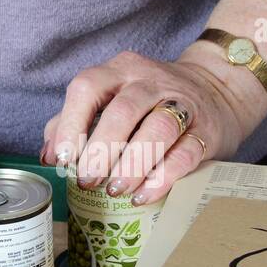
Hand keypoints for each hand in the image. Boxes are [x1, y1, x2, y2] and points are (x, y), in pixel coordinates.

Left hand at [41, 49, 266, 204]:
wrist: (218, 91)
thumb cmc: (146, 103)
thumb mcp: (108, 101)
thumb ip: (73, 122)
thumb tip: (48, 156)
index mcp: (117, 71)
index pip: (87, 88)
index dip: (71, 124)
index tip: (64, 159)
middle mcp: (150, 80)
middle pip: (123, 111)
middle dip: (101, 150)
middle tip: (87, 181)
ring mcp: (183, 102)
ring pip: (158, 129)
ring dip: (132, 165)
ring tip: (114, 190)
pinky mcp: (207, 129)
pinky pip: (185, 153)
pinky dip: (161, 178)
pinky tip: (142, 195)